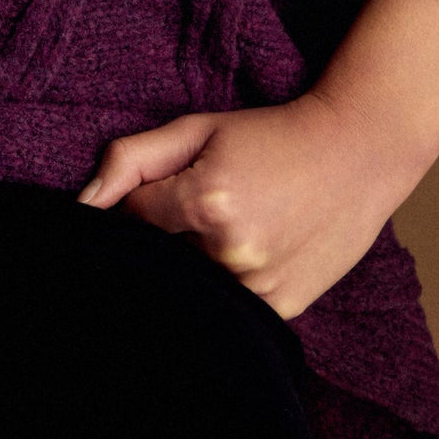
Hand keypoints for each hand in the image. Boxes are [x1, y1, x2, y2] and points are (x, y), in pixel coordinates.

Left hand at [73, 88, 433, 319]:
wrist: (355, 154)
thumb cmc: (270, 135)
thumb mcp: (198, 128)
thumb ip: (132, 159)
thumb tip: (83, 201)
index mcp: (205, 203)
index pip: (130, 219)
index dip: (139, 202)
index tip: (162, 188)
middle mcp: (230, 254)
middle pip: (159, 257)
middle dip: (165, 236)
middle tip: (201, 207)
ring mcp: (259, 289)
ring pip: (191, 284)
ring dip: (194, 262)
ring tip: (234, 221)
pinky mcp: (281, 310)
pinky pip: (228, 307)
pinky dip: (224, 283)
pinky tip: (252, 245)